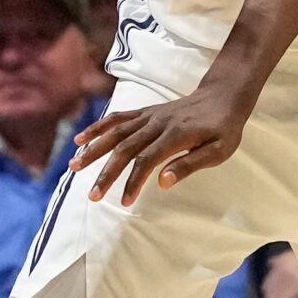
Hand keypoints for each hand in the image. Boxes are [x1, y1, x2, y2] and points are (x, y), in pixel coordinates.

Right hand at [73, 82, 253, 204]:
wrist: (222, 96)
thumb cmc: (224, 128)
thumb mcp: (219, 151)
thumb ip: (190, 165)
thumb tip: (162, 182)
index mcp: (176, 135)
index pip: (147, 161)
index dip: (133, 182)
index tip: (124, 202)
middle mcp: (157, 123)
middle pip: (125, 148)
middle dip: (106, 173)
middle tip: (92, 196)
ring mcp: (149, 116)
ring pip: (115, 132)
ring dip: (94, 150)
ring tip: (74, 167)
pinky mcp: (145, 112)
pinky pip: (117, 118)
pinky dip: (97, 128)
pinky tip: (80, 140)